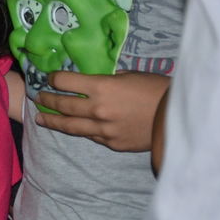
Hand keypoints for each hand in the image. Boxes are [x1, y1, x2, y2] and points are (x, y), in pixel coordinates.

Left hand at [35, 70, 170, 151]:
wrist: (181, 120)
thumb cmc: (159, 91)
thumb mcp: (132, 76)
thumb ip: (110, 80)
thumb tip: (96, 82)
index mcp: (101, 87)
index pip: (65, 81)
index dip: (54, 79)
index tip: (50, 79)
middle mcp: (97, 109)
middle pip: (63, 105)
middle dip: (47, 100)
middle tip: (38, 98)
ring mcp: (104, 129)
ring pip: (71, 126)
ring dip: (53, 121)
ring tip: (41, 119)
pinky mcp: (112, 144)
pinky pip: (91, 136)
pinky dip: (81, 130)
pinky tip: (73, 128)